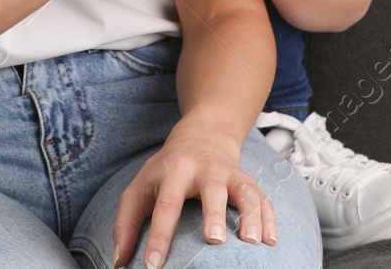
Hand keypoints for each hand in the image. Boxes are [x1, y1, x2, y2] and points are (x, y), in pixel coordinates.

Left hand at [112, 125, 274, 265]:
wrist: (201, 135)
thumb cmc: (167, 169)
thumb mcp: (139, 188)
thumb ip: (126, 223)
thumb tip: (118, 260)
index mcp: (174, 171)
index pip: (165, 204)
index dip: (158, 235)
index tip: (152, 264)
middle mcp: (204, 170)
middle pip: (211, 190)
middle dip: (213, 215)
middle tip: (214, 240)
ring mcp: (230, 174)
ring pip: (244, 191)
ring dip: (250, 215)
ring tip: (253, 241)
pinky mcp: (248, 180)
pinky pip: (263, 198)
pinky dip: (270, 218)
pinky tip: (272, 241)